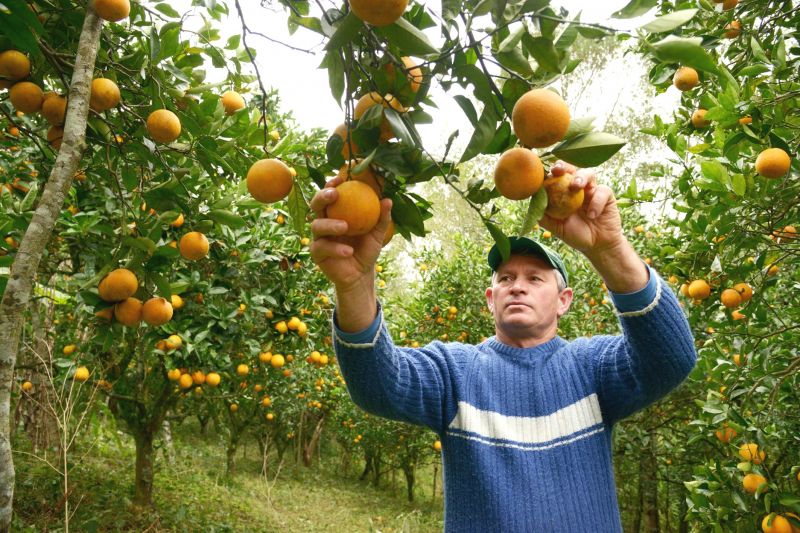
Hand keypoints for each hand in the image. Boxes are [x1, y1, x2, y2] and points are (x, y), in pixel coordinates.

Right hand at [309, 173, 392, 291]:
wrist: (361, 274)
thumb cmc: (367, 250)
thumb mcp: (377, 233)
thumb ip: (382, 218)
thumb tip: (388, 200)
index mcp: (336, 213)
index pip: (330, 195)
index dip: (331, 185)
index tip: (340, 178)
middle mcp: (324, 222)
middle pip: (316, 205)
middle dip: (322, 197)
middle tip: (334, 195)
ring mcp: (319, 237)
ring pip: (316, 225)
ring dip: (330, 224)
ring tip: (345, 227)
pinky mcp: (317, 253)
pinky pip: (322, 248)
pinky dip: (336, 249)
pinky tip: (348, 251)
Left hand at [540, 161, 624, 255]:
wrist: (597, 245)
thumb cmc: (576, 235)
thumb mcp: (557, 228)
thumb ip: (546, 217)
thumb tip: (533, 204)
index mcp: (563, 193)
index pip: (556, 177)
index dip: (549, 173)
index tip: (544, 173)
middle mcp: (578, 188)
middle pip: (571, 169)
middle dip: (564, 166)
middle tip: (558, 170)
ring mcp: (592, 190)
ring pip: (588, 173)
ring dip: (581, 177)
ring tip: (576, 186)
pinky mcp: (606, 195)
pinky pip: (602, 191)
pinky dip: (596, 202)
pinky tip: (593, 215)